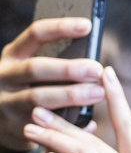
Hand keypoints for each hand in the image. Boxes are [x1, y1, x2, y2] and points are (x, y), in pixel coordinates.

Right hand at [0, 18, 103, 151]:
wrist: (2, 121)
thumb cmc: (30, 88)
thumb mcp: (34, 71)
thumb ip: (59, 64)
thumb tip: (99, 66)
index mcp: (13, 55)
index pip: (34, 34)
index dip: (60, 28)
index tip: (87, 25)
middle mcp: (4, 75)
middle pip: (35, 68)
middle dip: (68, 68)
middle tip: (97, 69)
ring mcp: (6, 101)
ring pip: (37, 98)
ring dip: (70, 95)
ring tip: (99, 93)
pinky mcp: (13, 126)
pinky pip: (42, 124)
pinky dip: (67, 123)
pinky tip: (90, 123)